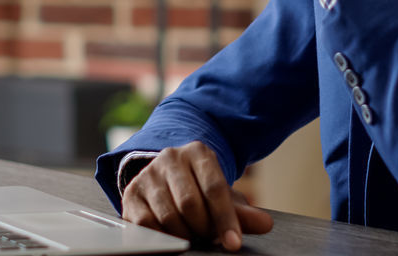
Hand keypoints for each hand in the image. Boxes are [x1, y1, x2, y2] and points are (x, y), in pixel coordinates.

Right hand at [121, 141, 272, 250]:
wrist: (167, 180)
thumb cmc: (200, 190)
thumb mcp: (223, 197)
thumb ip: (242, 212)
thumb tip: (265, 224)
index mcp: (198, 153)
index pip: (215, 188)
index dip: (226, 219)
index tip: (233, 243)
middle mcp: (170, 158)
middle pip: (190, 203)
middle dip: (204, 228)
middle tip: (209, 238)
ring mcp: (148, 174)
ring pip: (169, 216)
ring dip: (185, 235)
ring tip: (193, 235)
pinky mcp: (132, 194)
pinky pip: (147, 225)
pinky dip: (164, 237)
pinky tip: (173, 235)